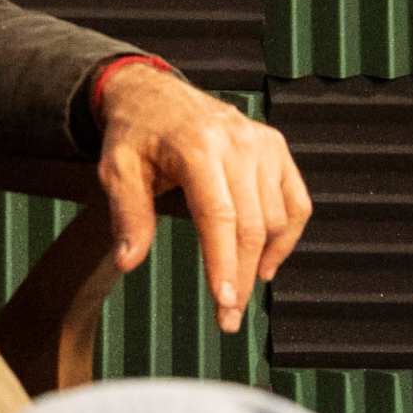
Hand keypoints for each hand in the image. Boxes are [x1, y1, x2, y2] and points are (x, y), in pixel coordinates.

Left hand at [95, 63, 310, 336]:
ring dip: (262, 263)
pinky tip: (266, 263)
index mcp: (197, 147)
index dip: (224, 264)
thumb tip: (128, 262)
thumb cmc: (134, 135)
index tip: (224, 304)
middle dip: (241, 278)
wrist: (154, 93)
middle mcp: (237, 143)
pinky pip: (296, 201)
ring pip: (277, 219)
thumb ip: (128, 214)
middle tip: (228, 319)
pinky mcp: (275, 146)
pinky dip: (288, 236)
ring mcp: (262, 143)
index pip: (219, 217)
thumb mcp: (116, 169)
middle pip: (252, 225)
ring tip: (238, 292)